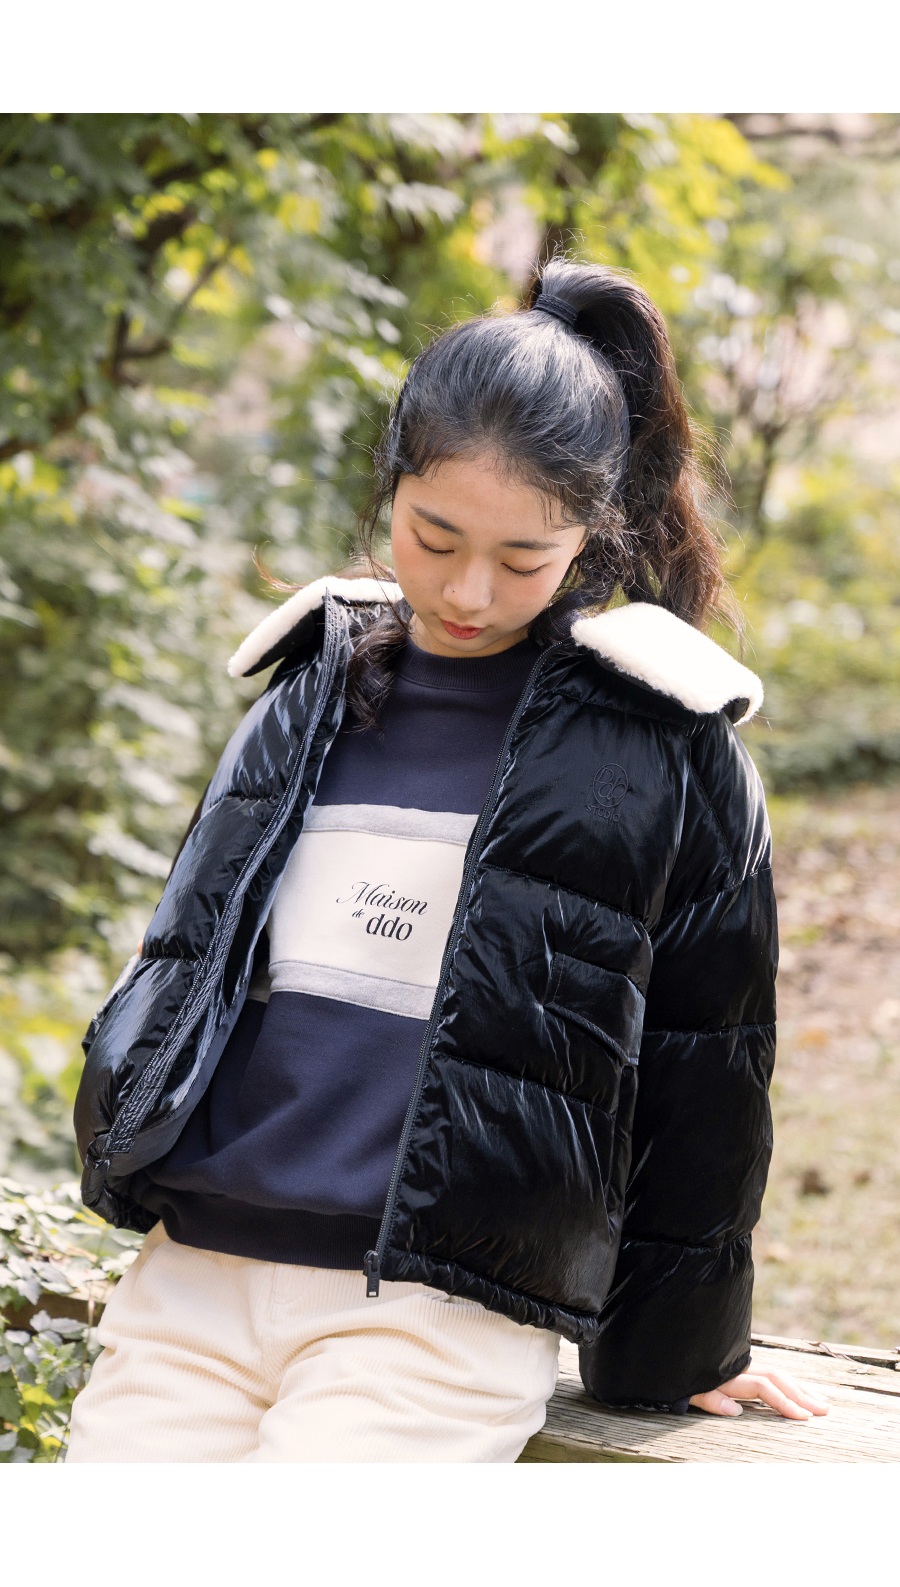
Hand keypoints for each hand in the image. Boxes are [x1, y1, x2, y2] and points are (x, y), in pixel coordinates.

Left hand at [690, 1365, 829, 1420]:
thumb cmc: (676, 1372)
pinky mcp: (740, 1367)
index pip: (766, 1388)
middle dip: (803, 1395)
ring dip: (800, 1389)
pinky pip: (770, 1374)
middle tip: (825, 1411)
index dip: (785, 1402)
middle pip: (778, 1379)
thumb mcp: (688, 1389)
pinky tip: (798, 1391)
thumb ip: (710, 1400)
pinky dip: (788, 1383)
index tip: (804, 1418)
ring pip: (777, 1374)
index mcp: (730, 1375)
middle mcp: (740, 1368)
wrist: (669, 1344)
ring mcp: (742, 1366)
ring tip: (821, 1403)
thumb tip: (737, 1411)